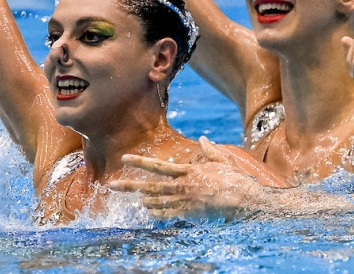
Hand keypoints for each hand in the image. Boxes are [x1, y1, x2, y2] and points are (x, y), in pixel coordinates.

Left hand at [109, 137, 262, 220]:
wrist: (241, 197)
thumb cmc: (234, 178)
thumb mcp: (222, 159)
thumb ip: (210, 150)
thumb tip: (204, 139)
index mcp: (187, 170)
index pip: (157, 166)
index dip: (139, 161)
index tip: (125, 158)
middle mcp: (181, 185)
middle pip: (150, 186)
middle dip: (130, 185)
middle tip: (113, 185)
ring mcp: (183, 200)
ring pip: (157, 202)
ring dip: (144, 201)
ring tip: (136, 200)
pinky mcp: (189, 213)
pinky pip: (168, 215)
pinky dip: (158, 213)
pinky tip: (150, 212)